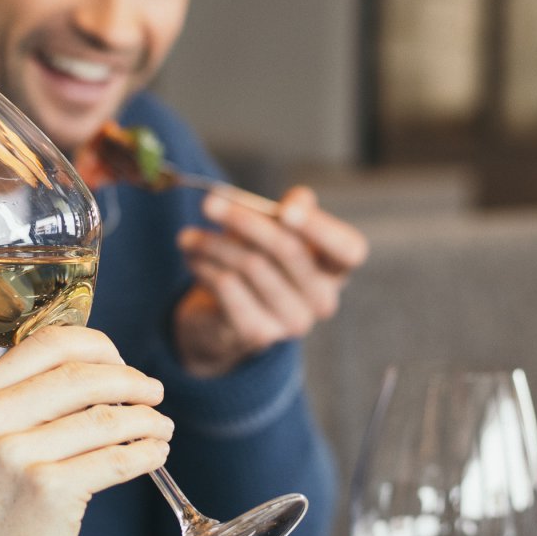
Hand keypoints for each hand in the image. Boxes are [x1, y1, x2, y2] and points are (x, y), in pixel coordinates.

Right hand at [0, 327, 171, 535]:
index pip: (46, 343)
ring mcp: (16, 455)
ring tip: (160, 428)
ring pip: (107, 416)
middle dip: (130, 379)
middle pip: (82, 373)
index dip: (97, 346)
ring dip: (147, 418)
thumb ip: (17, 407)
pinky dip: (148, 453)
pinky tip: (155, 455)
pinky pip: (118, 457)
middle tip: (152, 392)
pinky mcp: (50, 491)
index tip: (119, 361)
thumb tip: (89, 369)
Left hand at [173, 186, 369, 377]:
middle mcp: (322, 299)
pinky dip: (204, 265)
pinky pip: (228, 286)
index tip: (287, 210)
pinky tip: (193, 258)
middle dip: (244, 221)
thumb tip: (298, 201)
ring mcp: (293, 322)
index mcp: (335, 269)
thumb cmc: (259, 260)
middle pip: (288, 250)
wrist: (224, 316)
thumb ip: (292, 210)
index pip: (348, 249)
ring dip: (213, 243)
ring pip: (250, 264)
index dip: (320, 228)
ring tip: (189, 236)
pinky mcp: (259, 334)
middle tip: (209, 203)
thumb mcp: (277, 230)